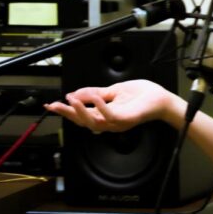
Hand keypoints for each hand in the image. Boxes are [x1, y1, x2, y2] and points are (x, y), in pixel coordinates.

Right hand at [44, 79, 174, 132]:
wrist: (161, 98)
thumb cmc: (142, 95)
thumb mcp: (114, 90)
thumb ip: (95, 93)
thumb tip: (75, 92)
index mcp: (105, 115)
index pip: (81, 115)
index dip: (65, 111)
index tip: (51, 105)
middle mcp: (109, 122)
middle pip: (83, 121)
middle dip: (67, 114)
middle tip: (54, 105)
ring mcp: (117, 122)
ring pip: (93, 122)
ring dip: (80, 111)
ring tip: (70, 100)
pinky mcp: (126, 119)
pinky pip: (110, 115)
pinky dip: (101, 107)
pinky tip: (95, 98)